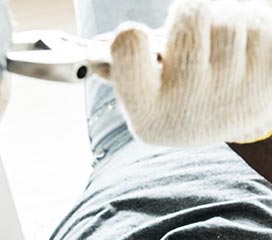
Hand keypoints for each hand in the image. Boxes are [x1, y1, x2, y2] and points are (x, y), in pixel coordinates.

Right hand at [104, 0, 271, 145]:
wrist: (234, 114)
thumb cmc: (180, 95)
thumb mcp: (147, 94)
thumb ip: (122, 70)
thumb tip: (95, 54)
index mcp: (147, 113)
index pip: (128, 51)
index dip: (129, 37)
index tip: (131, 36)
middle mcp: (186, 105)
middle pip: (188, 17)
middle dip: (188, 14)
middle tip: (187, 35)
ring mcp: (230, 91)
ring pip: (225, 20)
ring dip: (221, 22)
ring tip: (217, 51)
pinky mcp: (265, 75)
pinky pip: (255, 25)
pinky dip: (249, 28)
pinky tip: (242, 52)